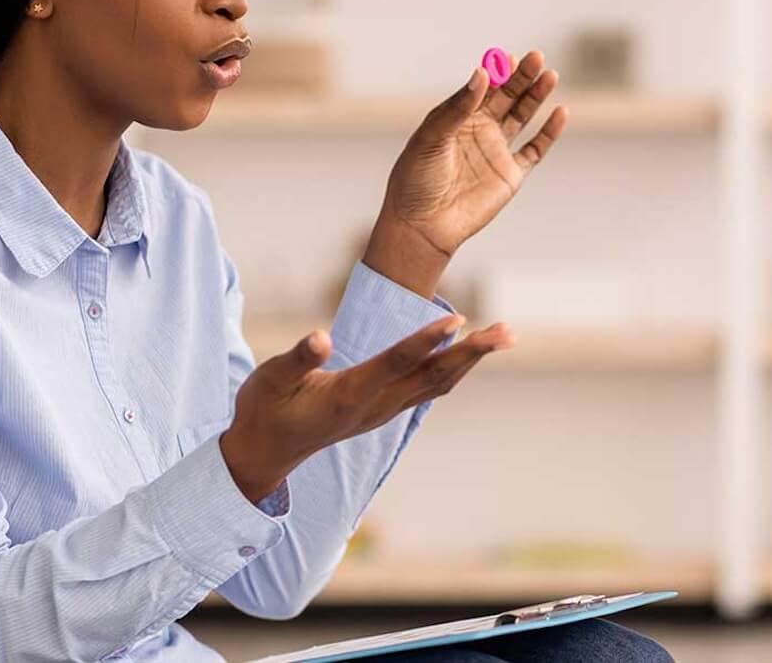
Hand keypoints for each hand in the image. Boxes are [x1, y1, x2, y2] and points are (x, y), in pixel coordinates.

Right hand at [219, 315, 512, 502]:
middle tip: (507, 331)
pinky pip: (430, 388)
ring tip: (503, 335)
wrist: (266, 453)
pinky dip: (456, 367)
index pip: (395, 362)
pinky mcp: (385, 410)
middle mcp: (375, 406)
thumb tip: (321, 336)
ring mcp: (384, 411)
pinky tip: (470, 351)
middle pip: (433, 376)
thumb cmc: (264, 410)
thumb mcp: (268, 381)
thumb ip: (296, 359)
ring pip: (438, 383)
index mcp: (348, 395)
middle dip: (473, 352)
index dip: (426, 340)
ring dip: (472, 359)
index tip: (457, 319)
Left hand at [366, 52, 565, 296]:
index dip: (497, 71)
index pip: (482, 87)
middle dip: (522, 77)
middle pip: (507, 97)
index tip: (509, 57)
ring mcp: (496, 151)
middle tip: (537, 57)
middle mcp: (479, 130)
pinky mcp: (510, 174)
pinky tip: (560, 113)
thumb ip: (457, 108)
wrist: (423, 225)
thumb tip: (482, 75)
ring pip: (522, 116)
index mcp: (456, 117)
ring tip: (550, 75)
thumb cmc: (416, 180)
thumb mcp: (431, 138)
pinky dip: (549, 132)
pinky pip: (535, 149)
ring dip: (536, 96)